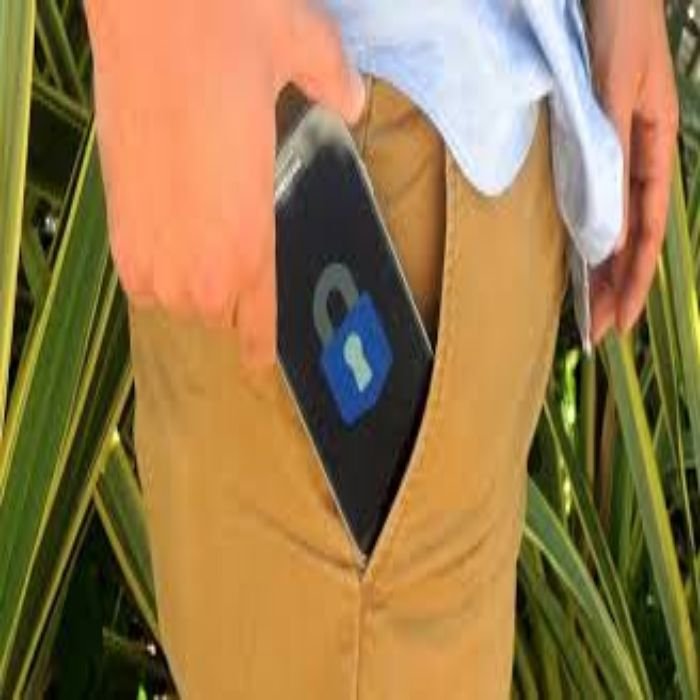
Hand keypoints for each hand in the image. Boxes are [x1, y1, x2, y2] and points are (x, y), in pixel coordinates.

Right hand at [85, 0, 364, 367]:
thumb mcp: (304, 51)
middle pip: (214, 311)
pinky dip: (155, 266)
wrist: (151, 6)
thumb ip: (333, 85)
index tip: (257, 366)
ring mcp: (149, 241)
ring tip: (200, 249)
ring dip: (189, 284)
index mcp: (251, 237)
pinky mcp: (113, 217)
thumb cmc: (229, 30)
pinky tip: (169, 239)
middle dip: (227, 300)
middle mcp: (199, 256)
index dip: (257, 347)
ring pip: (174, 297)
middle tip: (234, 262)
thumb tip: (350, 101)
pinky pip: (138, 275)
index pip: (257, 317)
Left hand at [586, 0, 678, 344]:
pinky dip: (587, 231)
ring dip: (601, 267)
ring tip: (589, 310)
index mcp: (654, 146)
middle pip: (631, 235)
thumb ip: (613, 154)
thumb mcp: (615, 92)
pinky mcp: (589, 140)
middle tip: (597, 333)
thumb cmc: (615, 24)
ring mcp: (614, 150)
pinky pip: (593, 198)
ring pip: (612, 221)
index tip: (616, 322)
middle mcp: (636, 155)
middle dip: (616, 286)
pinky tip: (579, 254)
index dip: (632, 280)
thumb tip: (607, 224)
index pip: (646, 231)